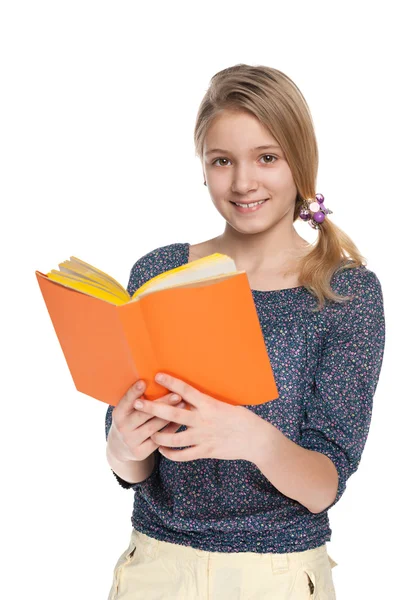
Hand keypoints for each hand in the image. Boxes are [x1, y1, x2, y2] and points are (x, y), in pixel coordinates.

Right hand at [107, 380, 185, 462]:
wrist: (120, 447)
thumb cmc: (130, 420)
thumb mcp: (128, 410)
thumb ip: (137, 399)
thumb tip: (158, 380)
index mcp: (118, 414)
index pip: (125, 401)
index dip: (133, 392)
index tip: (143, 382)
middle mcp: (122, 428)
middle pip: (143, 414)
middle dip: (161, 404)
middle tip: (176, 394)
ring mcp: (131, 441)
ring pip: (153, 427)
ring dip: (169, 416)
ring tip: (183, 405)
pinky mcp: (140, 452)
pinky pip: (159, 440)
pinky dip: (170, 430)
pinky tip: (180, 421)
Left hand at [133, 372, 259, 461]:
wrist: (256, 439)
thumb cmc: (241, 418)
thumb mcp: (223, 404)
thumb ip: (204, 403)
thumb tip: (186, 396)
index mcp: (209, 404)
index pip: (186, 390)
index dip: (171, 383)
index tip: (157, 376)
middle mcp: (204, 420)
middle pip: (173, 414)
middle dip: (153, 409)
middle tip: (137, 404)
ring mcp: (204, 437)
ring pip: (174, 438)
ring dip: (159, 435)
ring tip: (149, 432)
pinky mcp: (206, 451)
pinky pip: (184, 455)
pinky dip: (171, 454)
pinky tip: (162, 450)